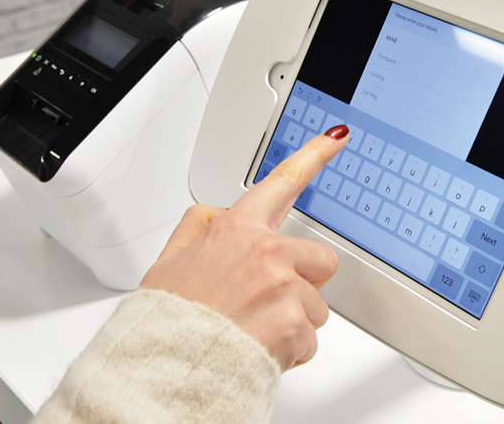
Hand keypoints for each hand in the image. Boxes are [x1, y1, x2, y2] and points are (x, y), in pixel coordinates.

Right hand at [140, 125, 349, 370]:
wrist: (166, 367)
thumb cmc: (167, 319)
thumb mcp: (169, 260)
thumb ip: (197, 228)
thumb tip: (216, 214)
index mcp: (235, 230)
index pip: (281, 183)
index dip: (313, 155)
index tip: (337, 136)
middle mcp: (265, 252)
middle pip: (319, 261)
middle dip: (304, 284)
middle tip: (267, 305)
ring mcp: (282, 287)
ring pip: (315, 307)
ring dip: (293, 324)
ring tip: (253, 331)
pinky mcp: (293, 323)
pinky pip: (309, 340)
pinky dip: (290, 352)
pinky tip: (259, 349)